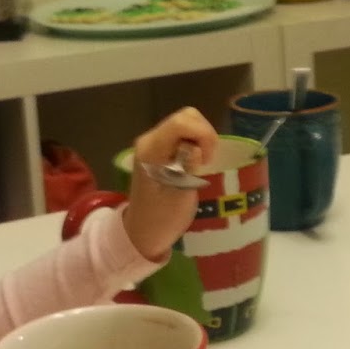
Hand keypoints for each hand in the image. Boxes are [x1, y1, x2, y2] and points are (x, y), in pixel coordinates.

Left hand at [123, 106, 218, 260]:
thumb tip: (194, 148)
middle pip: (186, 117)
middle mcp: (150, 140)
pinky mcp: (159, 148)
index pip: (182, 123)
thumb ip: (187, 169)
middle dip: (204, 135)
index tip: (207, 161)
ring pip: (186, 121)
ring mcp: (153, 142)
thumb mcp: (180, 198)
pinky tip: (193, 163)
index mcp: (151, 150)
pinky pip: (183, 133)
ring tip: (200, 164)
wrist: (142, 232)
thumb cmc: (162, 219)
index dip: (203, 135)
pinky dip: (195, 142)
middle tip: (205, 162)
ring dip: (201, 138)